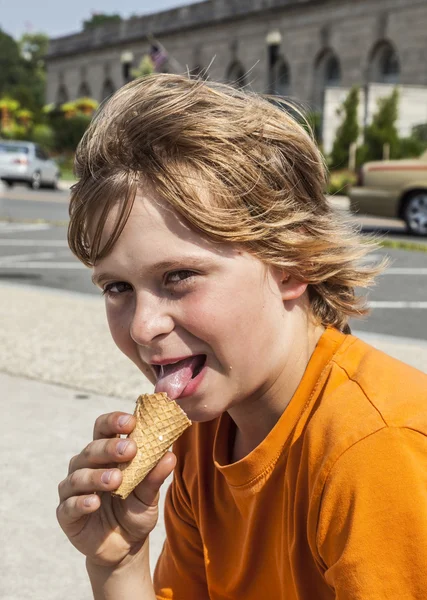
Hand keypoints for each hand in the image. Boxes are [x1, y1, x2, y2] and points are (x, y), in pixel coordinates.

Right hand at [56, 411, 175, 568]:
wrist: (125, 547)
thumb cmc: (136, 511)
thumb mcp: (149, 495)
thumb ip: (155, 476)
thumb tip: (170, 456)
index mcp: (106, 454)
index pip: (104, 429)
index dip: (114, 422)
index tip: (131, 422)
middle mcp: (87, 466)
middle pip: (92, 449)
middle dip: (110, 448)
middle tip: (130, 450)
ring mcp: (74, 489)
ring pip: (78, 475)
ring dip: (97, 476)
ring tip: (116, 480)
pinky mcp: (66, 514)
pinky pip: (68, 505)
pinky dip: (81, 502)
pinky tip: (94, 503)